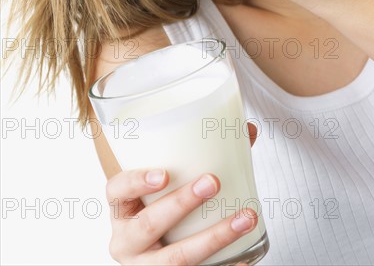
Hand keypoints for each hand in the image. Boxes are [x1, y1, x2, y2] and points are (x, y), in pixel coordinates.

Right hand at [106, 123, 257, 264]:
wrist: (159, 256)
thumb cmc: (165, 210)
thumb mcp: (169, 188)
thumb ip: (200, 157)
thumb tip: (246, 130)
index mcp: (123, 210)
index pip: (117, 190)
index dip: (136, 182)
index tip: (163, 174)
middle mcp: (127, 241)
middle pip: (149, 224)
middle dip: (182, 203)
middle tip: (212, 182)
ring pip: (176, 257)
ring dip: (214, 236)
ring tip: (245, 218)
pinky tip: (245, 259)